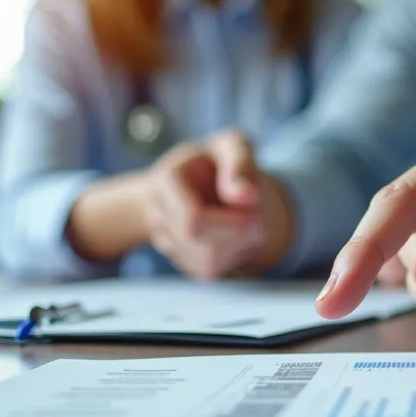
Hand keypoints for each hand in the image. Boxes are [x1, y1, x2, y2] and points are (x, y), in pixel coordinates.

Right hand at [141, 131, 291, 278]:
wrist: (199, 183)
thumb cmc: (215, 162)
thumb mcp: (232, 145)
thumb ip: (240, 163)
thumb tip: (246, 197)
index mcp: (165, 182)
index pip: (193, 218)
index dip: (230, 219)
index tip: (253, 203)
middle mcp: (158, 215)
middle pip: (200, 242)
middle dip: (238, 232)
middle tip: (257, 214)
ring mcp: (167, 243)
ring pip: (207, 262)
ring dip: (239, 246)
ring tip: (245, 221)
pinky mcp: (184, 263)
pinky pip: (211, 271)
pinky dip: (234, 256)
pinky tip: (235, 236)